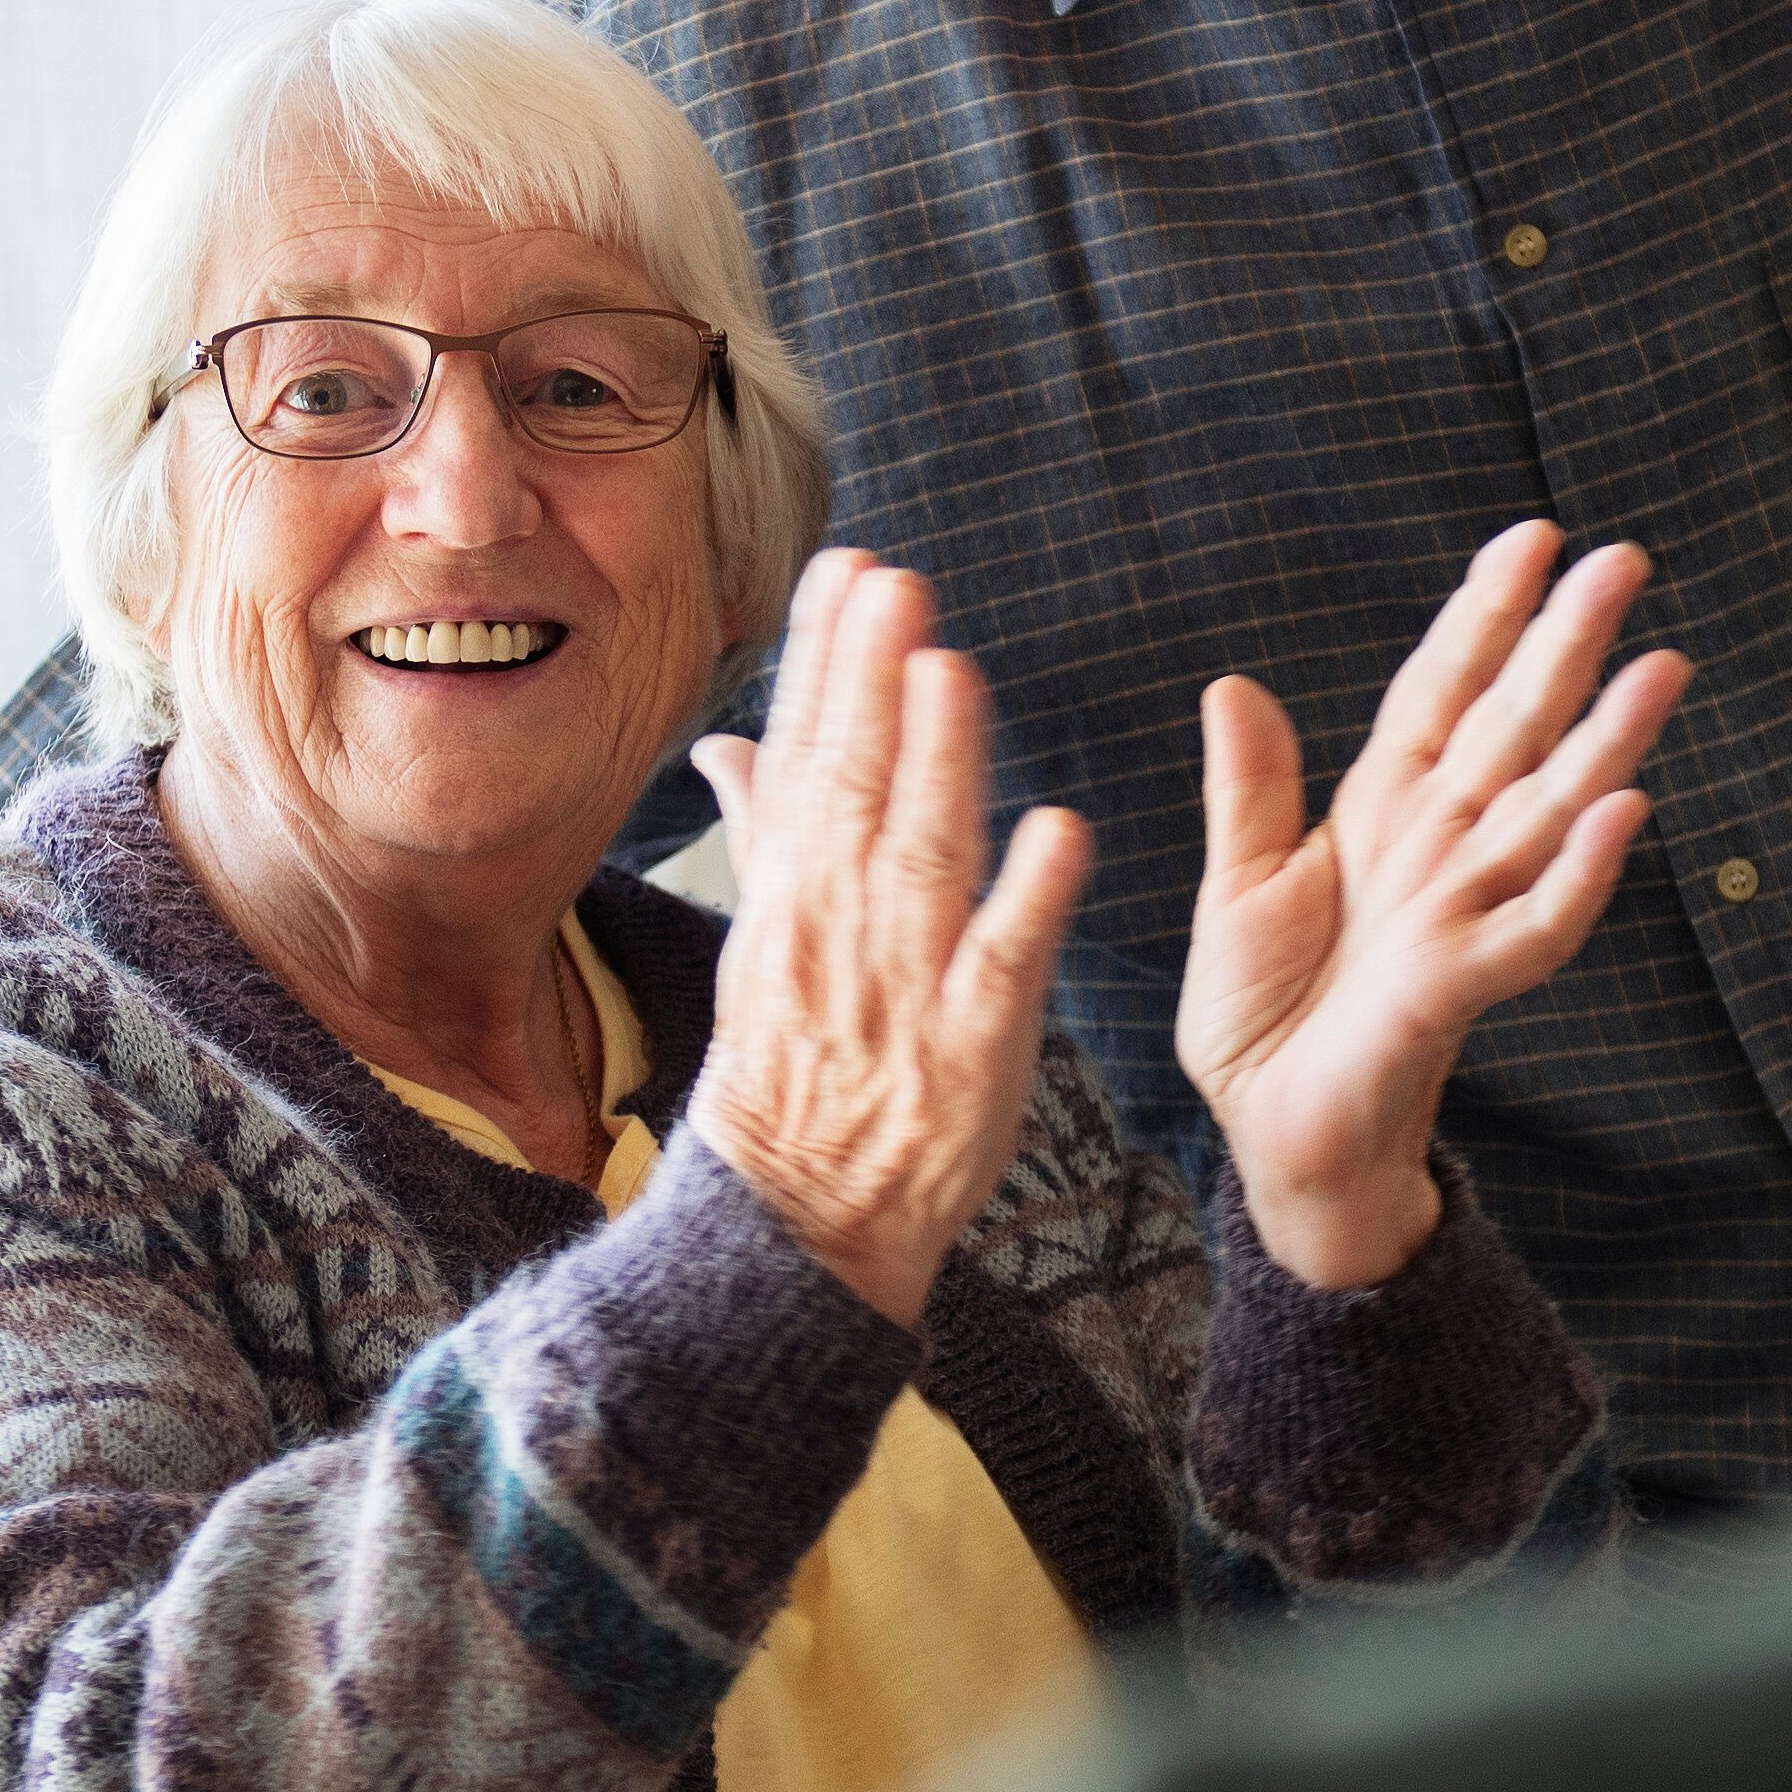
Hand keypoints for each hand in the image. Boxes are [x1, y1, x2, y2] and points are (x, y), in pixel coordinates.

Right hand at [684, 551, 1092, 1330]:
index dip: (826, 660)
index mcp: (792, 897)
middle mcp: (840, 928)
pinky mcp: (971, 1047)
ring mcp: (904, 986)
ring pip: (921, 858)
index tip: (847, 570)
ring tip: (952, 670)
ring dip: (938, 763)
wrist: (798, 1221)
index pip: (807, 754)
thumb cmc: (791, 1075)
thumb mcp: (761, 946)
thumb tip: (731, 740)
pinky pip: (1000, 963)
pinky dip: (1028, 898)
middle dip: (871, 682)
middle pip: (855, 786)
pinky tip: (1060, 829)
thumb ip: (765, 833)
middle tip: (897, 584)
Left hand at [1179, 524, 1683, 1288]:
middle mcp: (1438, 850)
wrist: (1270, 1134)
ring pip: (1549, 809)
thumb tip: (1233, 684)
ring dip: (1607, 739)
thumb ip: (1250, 790)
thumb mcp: (1237, 886)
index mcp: (1383, 812)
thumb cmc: (1264, 1018)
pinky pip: (1535, 927)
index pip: (1443, 692)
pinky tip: (1621, 813)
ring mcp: (1459, 914)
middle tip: (1625, 559)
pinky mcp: (1459, 986)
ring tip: (1663, 664)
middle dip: (1566, 645)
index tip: (1528, 538)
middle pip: (1515, 727)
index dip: (1482, 616)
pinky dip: (1578, 874)